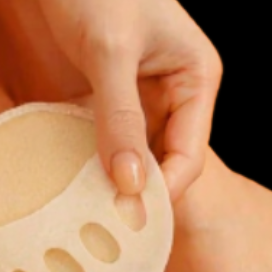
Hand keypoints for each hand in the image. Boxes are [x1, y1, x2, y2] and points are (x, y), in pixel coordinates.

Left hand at [31, 0, 222, 200]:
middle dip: (140, 191)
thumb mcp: (109, 49)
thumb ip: (120, 117)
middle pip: (165, 162)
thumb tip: (131, 184)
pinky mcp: (110, 104)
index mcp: (196, 79)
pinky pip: (108, 145)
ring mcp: (142, 103)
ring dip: (115, 182)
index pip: (189, 153)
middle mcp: (175, 96)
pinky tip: (75, 182)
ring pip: (136, 159)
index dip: (164, 188)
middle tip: (111, 222)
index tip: (133, 215)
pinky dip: (93, 164)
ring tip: (92, 210)